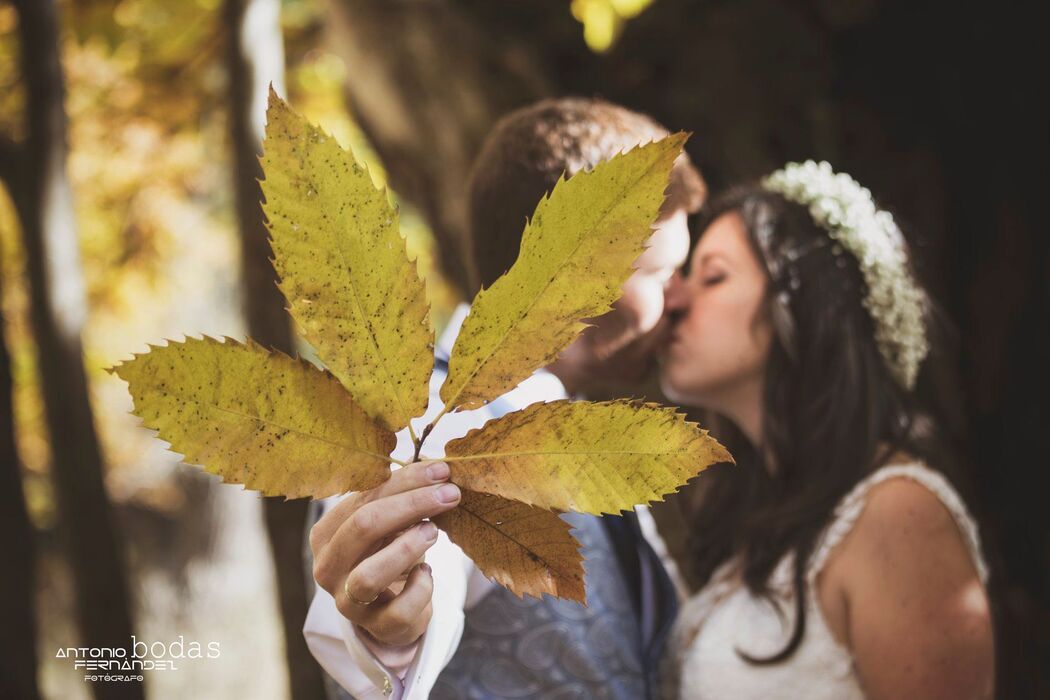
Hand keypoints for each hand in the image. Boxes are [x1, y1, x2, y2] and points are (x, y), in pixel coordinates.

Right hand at [309, 460, 460, 645]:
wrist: (392, 606)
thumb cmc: (389, 550)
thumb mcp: (389, 521)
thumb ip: (402, 495)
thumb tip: (437, 470)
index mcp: (326, 533)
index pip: (363, 497)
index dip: (405, 481)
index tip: (442, 471)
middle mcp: (327, 567)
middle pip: (363, 527)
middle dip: (411, 505)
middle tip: (449, 495)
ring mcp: (348, 602)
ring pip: (369, 575)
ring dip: (406, 548)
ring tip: (433, 531)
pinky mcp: (376, 627)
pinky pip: (400, 610)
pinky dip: (421, 588)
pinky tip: (427, 572)